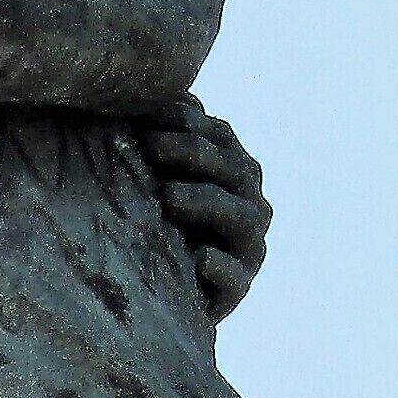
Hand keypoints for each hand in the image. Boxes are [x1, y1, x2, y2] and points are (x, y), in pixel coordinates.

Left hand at [139, 99, 269, 319]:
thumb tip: (148, 94)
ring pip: (241, 218)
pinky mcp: (237, 291)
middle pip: (234, 170)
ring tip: (170, 198)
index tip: (148, 115)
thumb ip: (160, 142)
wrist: (161, 302)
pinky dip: (220, 268)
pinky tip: (200, 259)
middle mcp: (249, 205)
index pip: (220, 136)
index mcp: (234, 172)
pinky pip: (235, 279)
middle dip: (194, 154)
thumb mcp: (156, 179)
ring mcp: (248, 248)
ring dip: (207, 203)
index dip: (188, 121)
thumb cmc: (157, 226)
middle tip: (153, 146)